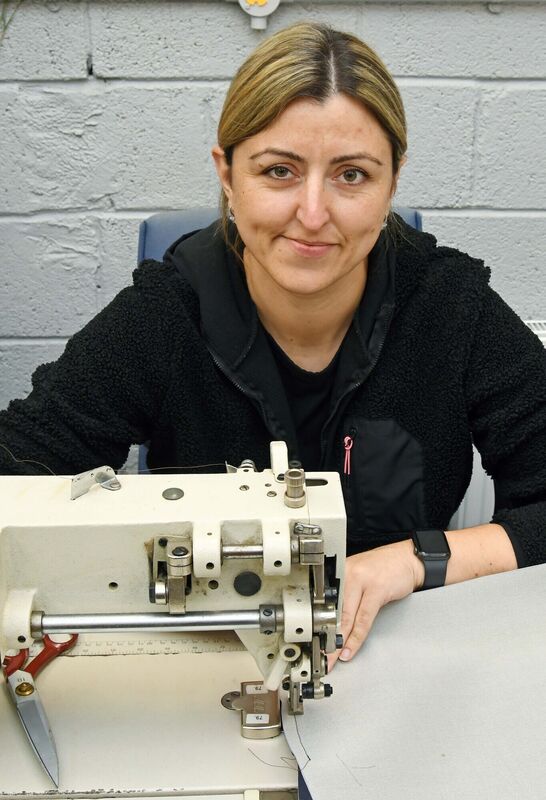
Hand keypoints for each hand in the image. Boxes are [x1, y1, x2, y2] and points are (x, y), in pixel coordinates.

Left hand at [328, 539, 423, 670]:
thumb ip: (349, 593)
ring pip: (348, 617)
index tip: (319, 641)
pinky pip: (364, 618)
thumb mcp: (361, 575)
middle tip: (323, 654)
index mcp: (342, 570)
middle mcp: (349, 573)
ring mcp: (363, 581)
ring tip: (335, 657)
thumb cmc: (385, 567)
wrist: (408, 558)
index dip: (322, 624)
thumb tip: (338, 620)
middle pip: (335, 610)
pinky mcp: (377, 589)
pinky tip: (351, 647)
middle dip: (329, 636)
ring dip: (341, 641)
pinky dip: (357, 637)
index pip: (328, 602)